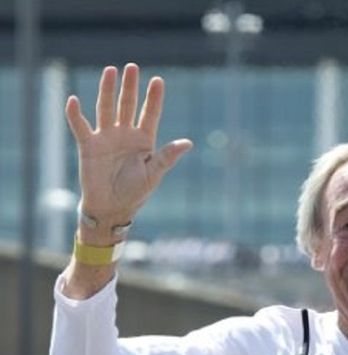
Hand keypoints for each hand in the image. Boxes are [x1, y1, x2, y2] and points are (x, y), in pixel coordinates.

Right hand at [66, 63, 191, 231]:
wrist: (112, 208)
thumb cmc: (136, 192)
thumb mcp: (154, 173)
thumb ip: (167, 156)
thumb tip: (188, 142)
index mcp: (144, 141)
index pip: (150, 114)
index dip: (154, 98)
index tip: (158, 80)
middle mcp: (125, 135)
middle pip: (128, 105)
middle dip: (130, 87)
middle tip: (132, 67)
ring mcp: (106, 138)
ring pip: (106, 109)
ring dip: (107, 90)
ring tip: (110, 71)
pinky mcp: (89, 146)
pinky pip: (81, 127)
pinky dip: (76, 114)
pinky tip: (74, 100)